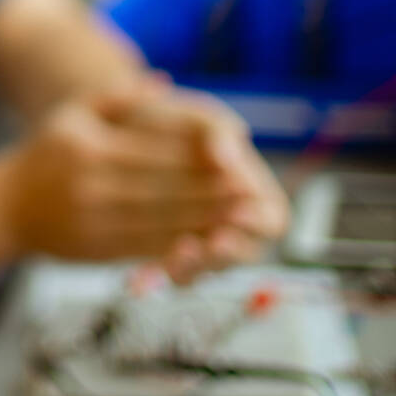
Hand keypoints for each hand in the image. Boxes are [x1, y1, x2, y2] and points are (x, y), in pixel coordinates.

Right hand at [0, 78, 269, 263]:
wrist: (3, 208)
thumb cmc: (46, 154)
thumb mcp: (73, 112)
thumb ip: (120, 96)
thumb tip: (166, 83)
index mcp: (90, 145)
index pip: (157, 149)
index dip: (199, 155)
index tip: (237, 156)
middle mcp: (91, 183)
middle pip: (165, 187)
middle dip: (213, 192)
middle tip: (253, 192)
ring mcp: (93, 219)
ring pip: (160, 221)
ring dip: (206, 222)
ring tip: (241, 220)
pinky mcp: (96, 249)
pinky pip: (146, 247)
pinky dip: (181, 245)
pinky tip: (208, 242)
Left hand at [150, 89, 288, 282]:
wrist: (124, 130)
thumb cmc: (172, 121)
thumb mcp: (198, 117)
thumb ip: (218, 133)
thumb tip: (228, 159)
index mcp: (251, 190)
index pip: (271, 219)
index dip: (258, 222)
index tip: (239, 215)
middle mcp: (230, 222)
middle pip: (242, 253)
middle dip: (225, 253)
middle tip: (207, 246)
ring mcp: (201, 239)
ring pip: (206, 269)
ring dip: (194, 269)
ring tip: (174, 257)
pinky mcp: (167, 250)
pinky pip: (167, 272)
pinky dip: (155, 277)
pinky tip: (137, 278)